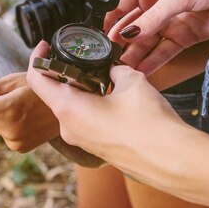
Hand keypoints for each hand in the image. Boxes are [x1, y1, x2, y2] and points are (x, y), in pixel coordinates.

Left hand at [26, 41, 184, 169]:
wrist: (172, 161)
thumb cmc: (150, 124)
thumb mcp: (131, 81)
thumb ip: (114, 69)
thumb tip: (111, 68)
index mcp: (68, 108)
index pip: (36, 79)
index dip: (38, 57)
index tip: (46, 46)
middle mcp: (68, 127)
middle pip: (52, 93)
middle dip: (64, 72)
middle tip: (82, 57)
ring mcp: (80, 140)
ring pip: (69, 107)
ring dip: (80, 89)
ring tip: (101, 75)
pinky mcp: (94, 147)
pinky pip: (83, 120)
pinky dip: (90, 104)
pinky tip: (111, 96)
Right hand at [103, 0, 208, 74]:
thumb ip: (153, 17)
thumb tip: (129, 33)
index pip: (121, 5)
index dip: (109, 20)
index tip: (99, 35)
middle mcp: (156, 7)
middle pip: (131, 27)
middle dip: (119, 42)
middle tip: (109, 57)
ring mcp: (169, 24)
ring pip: (145, 43)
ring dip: (134, 55)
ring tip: (122, 68)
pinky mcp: (183, 38)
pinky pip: (163, 52)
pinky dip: (152, 62)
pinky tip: (141, 70)